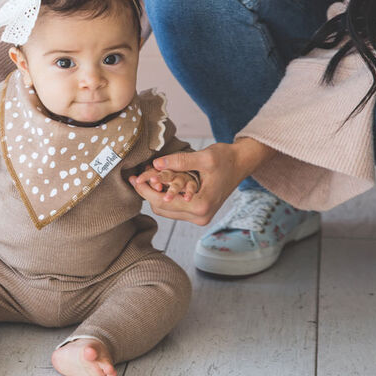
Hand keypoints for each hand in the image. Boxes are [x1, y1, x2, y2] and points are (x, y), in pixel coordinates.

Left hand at [128, 140, 272, 224]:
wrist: (242, 163)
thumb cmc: (226, 158)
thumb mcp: (204, 157)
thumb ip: (179, 162)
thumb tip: (155, 164)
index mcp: (201, 206)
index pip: (162, 202)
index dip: (145, 190)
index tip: (133, 178)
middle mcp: (200, 217)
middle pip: (162, 209)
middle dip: (147, 193)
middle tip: (135, 178)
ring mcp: (199, 218)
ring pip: (166, 211)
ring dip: (154, 196)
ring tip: (143, 179)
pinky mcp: (198, 213)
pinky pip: (174, 208)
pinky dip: (164, 197)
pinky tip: (157, 183)